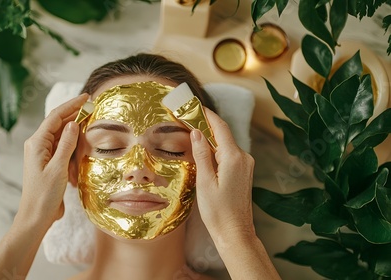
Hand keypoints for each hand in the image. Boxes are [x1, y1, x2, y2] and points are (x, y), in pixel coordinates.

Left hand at [18, 93, 87, 228]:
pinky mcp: (50, 164)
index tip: (86, 97)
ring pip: (63, 138)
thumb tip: (73, 123)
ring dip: (75, 139)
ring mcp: (44, 155)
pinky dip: (73, 152)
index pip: (55, 117)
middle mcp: (38, 145)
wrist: (36, 217)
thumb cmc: (44, 195)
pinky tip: (80, 158)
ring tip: (88, 137)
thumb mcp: (58, 168)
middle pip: (59, 125)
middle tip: (93, 110)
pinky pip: (64, 151)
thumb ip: (66, 144)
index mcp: (36, 143)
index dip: (71, 105)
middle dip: (75, 118)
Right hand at [190, 108, 255, 239]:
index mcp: (234, 158)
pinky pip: (228, 154)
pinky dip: (215, 150)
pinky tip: (203, 151)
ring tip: (191, 132)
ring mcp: (245, 165)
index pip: (220, 127)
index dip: (207, 114)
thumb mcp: (205, 181)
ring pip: (225, 144)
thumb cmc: (218, 211)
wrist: (235, 232)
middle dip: (205, 124)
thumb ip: (202, 154)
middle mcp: (243, 158)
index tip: (194, 105)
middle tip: (187, 117)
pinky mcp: (243, 172)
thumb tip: (197, 132)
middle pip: (223, 134)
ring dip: (209, 138)